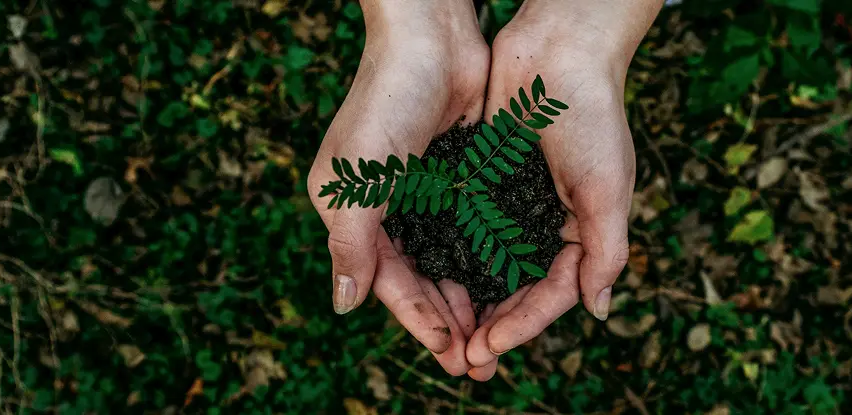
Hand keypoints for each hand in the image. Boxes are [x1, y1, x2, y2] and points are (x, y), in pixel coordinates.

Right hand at [307, 0, 488, 375]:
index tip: (449, 351)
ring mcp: (424, 193)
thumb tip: (343, 306)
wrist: (431, 38)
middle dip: (448, 321)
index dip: (417, 319)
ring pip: (449, 260)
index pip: (387, 280)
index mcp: (352, 211)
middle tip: (479, 362)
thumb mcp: (358, 180)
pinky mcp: (457, 176)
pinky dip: (486, 260)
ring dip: (470, 298)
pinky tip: (508, 286)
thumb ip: (351, 244)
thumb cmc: (385, 102)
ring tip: (496, 337)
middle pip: (420, 278)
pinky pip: (472, 230)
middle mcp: (386, 207)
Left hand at [463, 0, 663, 380]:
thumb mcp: (608, 188)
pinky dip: (452, 256)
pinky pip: (466, 228)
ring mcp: (513, 204)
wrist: (558, 51)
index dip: (523, 325)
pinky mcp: (484, 182)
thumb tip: (599, 310)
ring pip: (488, 266)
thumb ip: (606, 250)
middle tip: (464, 358)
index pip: (552, 293)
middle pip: (517, 289)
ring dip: (469, 301)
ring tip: (445, 332)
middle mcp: (545, 224)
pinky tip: (429, 279)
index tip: (490, 347)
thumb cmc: (592, 117)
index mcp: (581, 231)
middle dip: (494, 325)